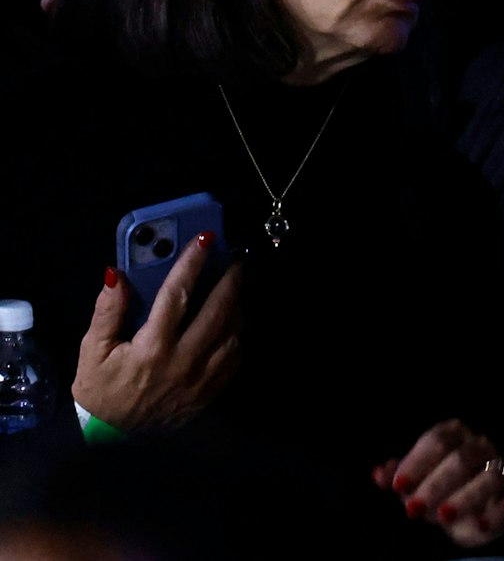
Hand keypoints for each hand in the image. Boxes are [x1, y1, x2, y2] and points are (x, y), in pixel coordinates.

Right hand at [72, 233, 242, 430]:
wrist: (113, 437)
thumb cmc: (101, 389)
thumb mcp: (93, 351)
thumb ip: (107, 312)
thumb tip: (116, 274)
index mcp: (151, 347)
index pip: (175, 295)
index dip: (190, 263)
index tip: (204, 239)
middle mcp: (182, 361)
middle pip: (218, 311)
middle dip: (230, 280)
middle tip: (237, 259)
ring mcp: (201, 378)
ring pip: (233, 333)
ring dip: (238, 306)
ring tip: (235, 288)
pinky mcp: (211, 392)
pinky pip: (235, 357)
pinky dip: (237, 335)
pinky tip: (231, 323)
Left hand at [372, 419, 503, 545]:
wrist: (472, 513)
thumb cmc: (439, 490)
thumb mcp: (416, 484)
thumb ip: (399, 477)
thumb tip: (380, 474)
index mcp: (455, 435)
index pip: (438, 440)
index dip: (417, 462)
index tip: (399, 486)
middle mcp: (480, 447)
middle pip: (462, 458)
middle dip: (436, 484)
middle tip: (414, 508)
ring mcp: (501, 470)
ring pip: (490, 477)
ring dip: (466, 497)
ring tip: (443, 516)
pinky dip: (496, 514)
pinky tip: (479, 525)